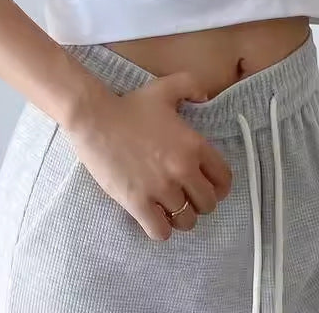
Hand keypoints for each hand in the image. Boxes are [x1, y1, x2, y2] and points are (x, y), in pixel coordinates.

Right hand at [64, 71, 233, 240]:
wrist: (95, 118)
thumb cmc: (130, 104)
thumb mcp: (165, 87)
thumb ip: (191, 86)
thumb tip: (205, 98)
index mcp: (194, 145)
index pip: (224, 179)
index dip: (219, 187)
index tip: (208, 187)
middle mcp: (182, 169)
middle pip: (208, 204)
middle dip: (199, 203)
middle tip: (186, 197)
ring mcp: (160, 189)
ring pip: (186, 221)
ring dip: (181, 218)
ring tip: (170, 208)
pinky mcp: (138, 203)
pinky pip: (161, 232)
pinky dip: (160, 229)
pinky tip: (153, 217)